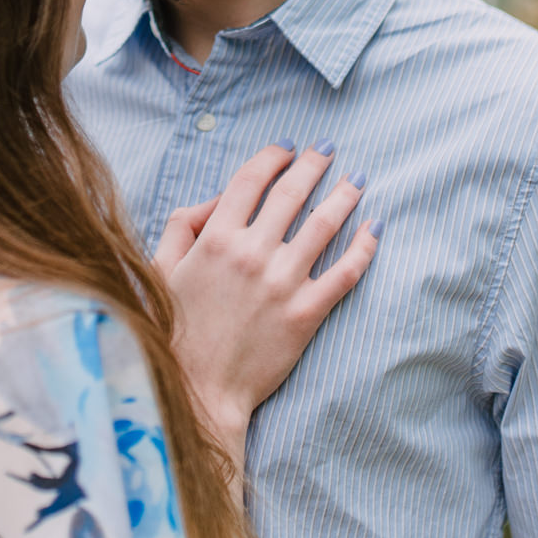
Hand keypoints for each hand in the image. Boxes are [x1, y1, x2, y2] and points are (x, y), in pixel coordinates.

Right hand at [152, 143, 378, 470]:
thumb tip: (217, 200)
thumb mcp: (162, 267)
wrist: (198, 389)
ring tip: (357, 179)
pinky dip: (364, 246)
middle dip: (313, 165)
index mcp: (216, 238)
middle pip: (292, 193)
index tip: (285, 148)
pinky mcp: (306, 313)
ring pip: (324, 225)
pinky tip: (374, 227)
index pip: (250, 180)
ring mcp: (283, 283)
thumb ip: (184, 225)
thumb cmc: (175, 330)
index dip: (271, 157)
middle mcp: (252, 253)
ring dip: (344, 195)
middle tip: (327, 150)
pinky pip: (345, 272)